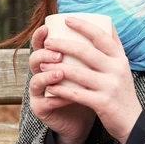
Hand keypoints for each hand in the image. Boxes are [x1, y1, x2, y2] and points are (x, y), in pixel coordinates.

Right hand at [28, 25, 95, 143]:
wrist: (85, 119)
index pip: (40, 44)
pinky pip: (45, 102)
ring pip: (35, 80)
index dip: (39, 36)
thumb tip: (110, 24)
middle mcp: (41, 74)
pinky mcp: (41, 109)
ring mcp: (39, 93)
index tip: (46, 28)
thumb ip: (94, 48)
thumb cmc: (88, 88)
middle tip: (58, 54)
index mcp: (51, 61)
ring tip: (60, 73)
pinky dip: (56, 98)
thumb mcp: (91, 68)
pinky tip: (67, 96)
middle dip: (45, 55)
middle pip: (34, 59)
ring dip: (47, 75)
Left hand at [41, 17, 142, 143]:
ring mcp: (110, 86)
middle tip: (48, 42)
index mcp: (120, 58)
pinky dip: (61, 90)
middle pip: (86, 52)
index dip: (83, 26)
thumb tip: (107, 22)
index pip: (101, 36)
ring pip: (78, 73)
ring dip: (57, 68)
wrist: (132, 122)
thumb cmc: (122, 91)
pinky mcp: (102, 103)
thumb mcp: (123, 66)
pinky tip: (50, 87)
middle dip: (63, 45)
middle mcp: (116, 69)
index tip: (67, 19)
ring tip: (42, 65)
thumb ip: (115, 47)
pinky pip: (77, 94)